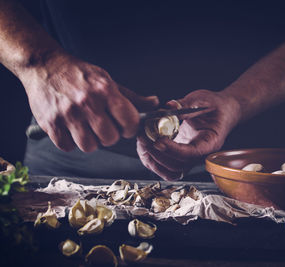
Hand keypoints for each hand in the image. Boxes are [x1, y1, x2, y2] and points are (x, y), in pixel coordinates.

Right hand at [18, 52, 158, 151]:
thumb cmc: (79, 75)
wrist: (44, 66)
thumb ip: (131, 98)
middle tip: (105, 127)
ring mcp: (68, 114)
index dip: (131, 128)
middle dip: (111, 136)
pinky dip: (71, 143)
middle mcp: (87, 102)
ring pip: (89, 146)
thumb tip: (154, 103)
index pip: (130, 121)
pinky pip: (68, 147)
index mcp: (105, 90)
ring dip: (91, 142)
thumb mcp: (108, 81)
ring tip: (88, 129)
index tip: (126, 127)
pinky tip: (72, 130)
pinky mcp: (51, 123)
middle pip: (110, 138)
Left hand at [136, 89, 240, 180]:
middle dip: (158, 154)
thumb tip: (169, 106)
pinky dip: (154, 161)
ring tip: (143, 142)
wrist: (222, 112)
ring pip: (170, 171)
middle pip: (178, 166)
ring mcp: (190, 157)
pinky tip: (146, 146)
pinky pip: (166, 167)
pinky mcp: (180, 156)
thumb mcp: (202, 100)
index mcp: (210, 142)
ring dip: (153, 160)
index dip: (173, 150)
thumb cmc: (215, 107)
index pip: (191, 153)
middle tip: (144, 137)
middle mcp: (200, 154)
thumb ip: (186, 104)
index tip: (158, 141)